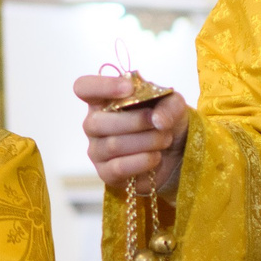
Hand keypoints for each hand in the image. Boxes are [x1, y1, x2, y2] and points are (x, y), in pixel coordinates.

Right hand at [75, 75, 190, 193]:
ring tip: (165, 139)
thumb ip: (169, 106)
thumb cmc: (166, 121)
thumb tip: (157, 120)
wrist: (176, 154)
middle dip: (134, 121)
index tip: (129, 88)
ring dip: (145, 141)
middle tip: (158, 122)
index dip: (102, 86)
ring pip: (112, 145)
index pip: (84, 87)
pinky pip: (118, 167)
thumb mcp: (174, 106)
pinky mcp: (106, 173)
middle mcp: (94, 124)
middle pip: (96, 122)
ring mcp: (97, 150)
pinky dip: (141, 161)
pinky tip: (156, 157)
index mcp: (103, 99)